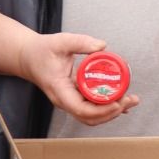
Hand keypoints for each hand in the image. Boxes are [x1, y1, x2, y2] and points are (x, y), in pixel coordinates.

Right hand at [18, 32, 138, 126]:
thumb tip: (102, 46)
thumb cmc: (41, 51)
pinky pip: (92, 108)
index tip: (118, 102)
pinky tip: (122, 103)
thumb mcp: (61, 42)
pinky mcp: (74, 97)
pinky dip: (107, 108)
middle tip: (131, 99)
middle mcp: (65, 100)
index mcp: (60, 91)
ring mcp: (69, 101)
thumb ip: (81, 42)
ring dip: (112, 112)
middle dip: (113, 112)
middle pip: (90, 117)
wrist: (28, 57)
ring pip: (92, 116)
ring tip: (130, 101)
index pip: (81, 109)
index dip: (102, 110)